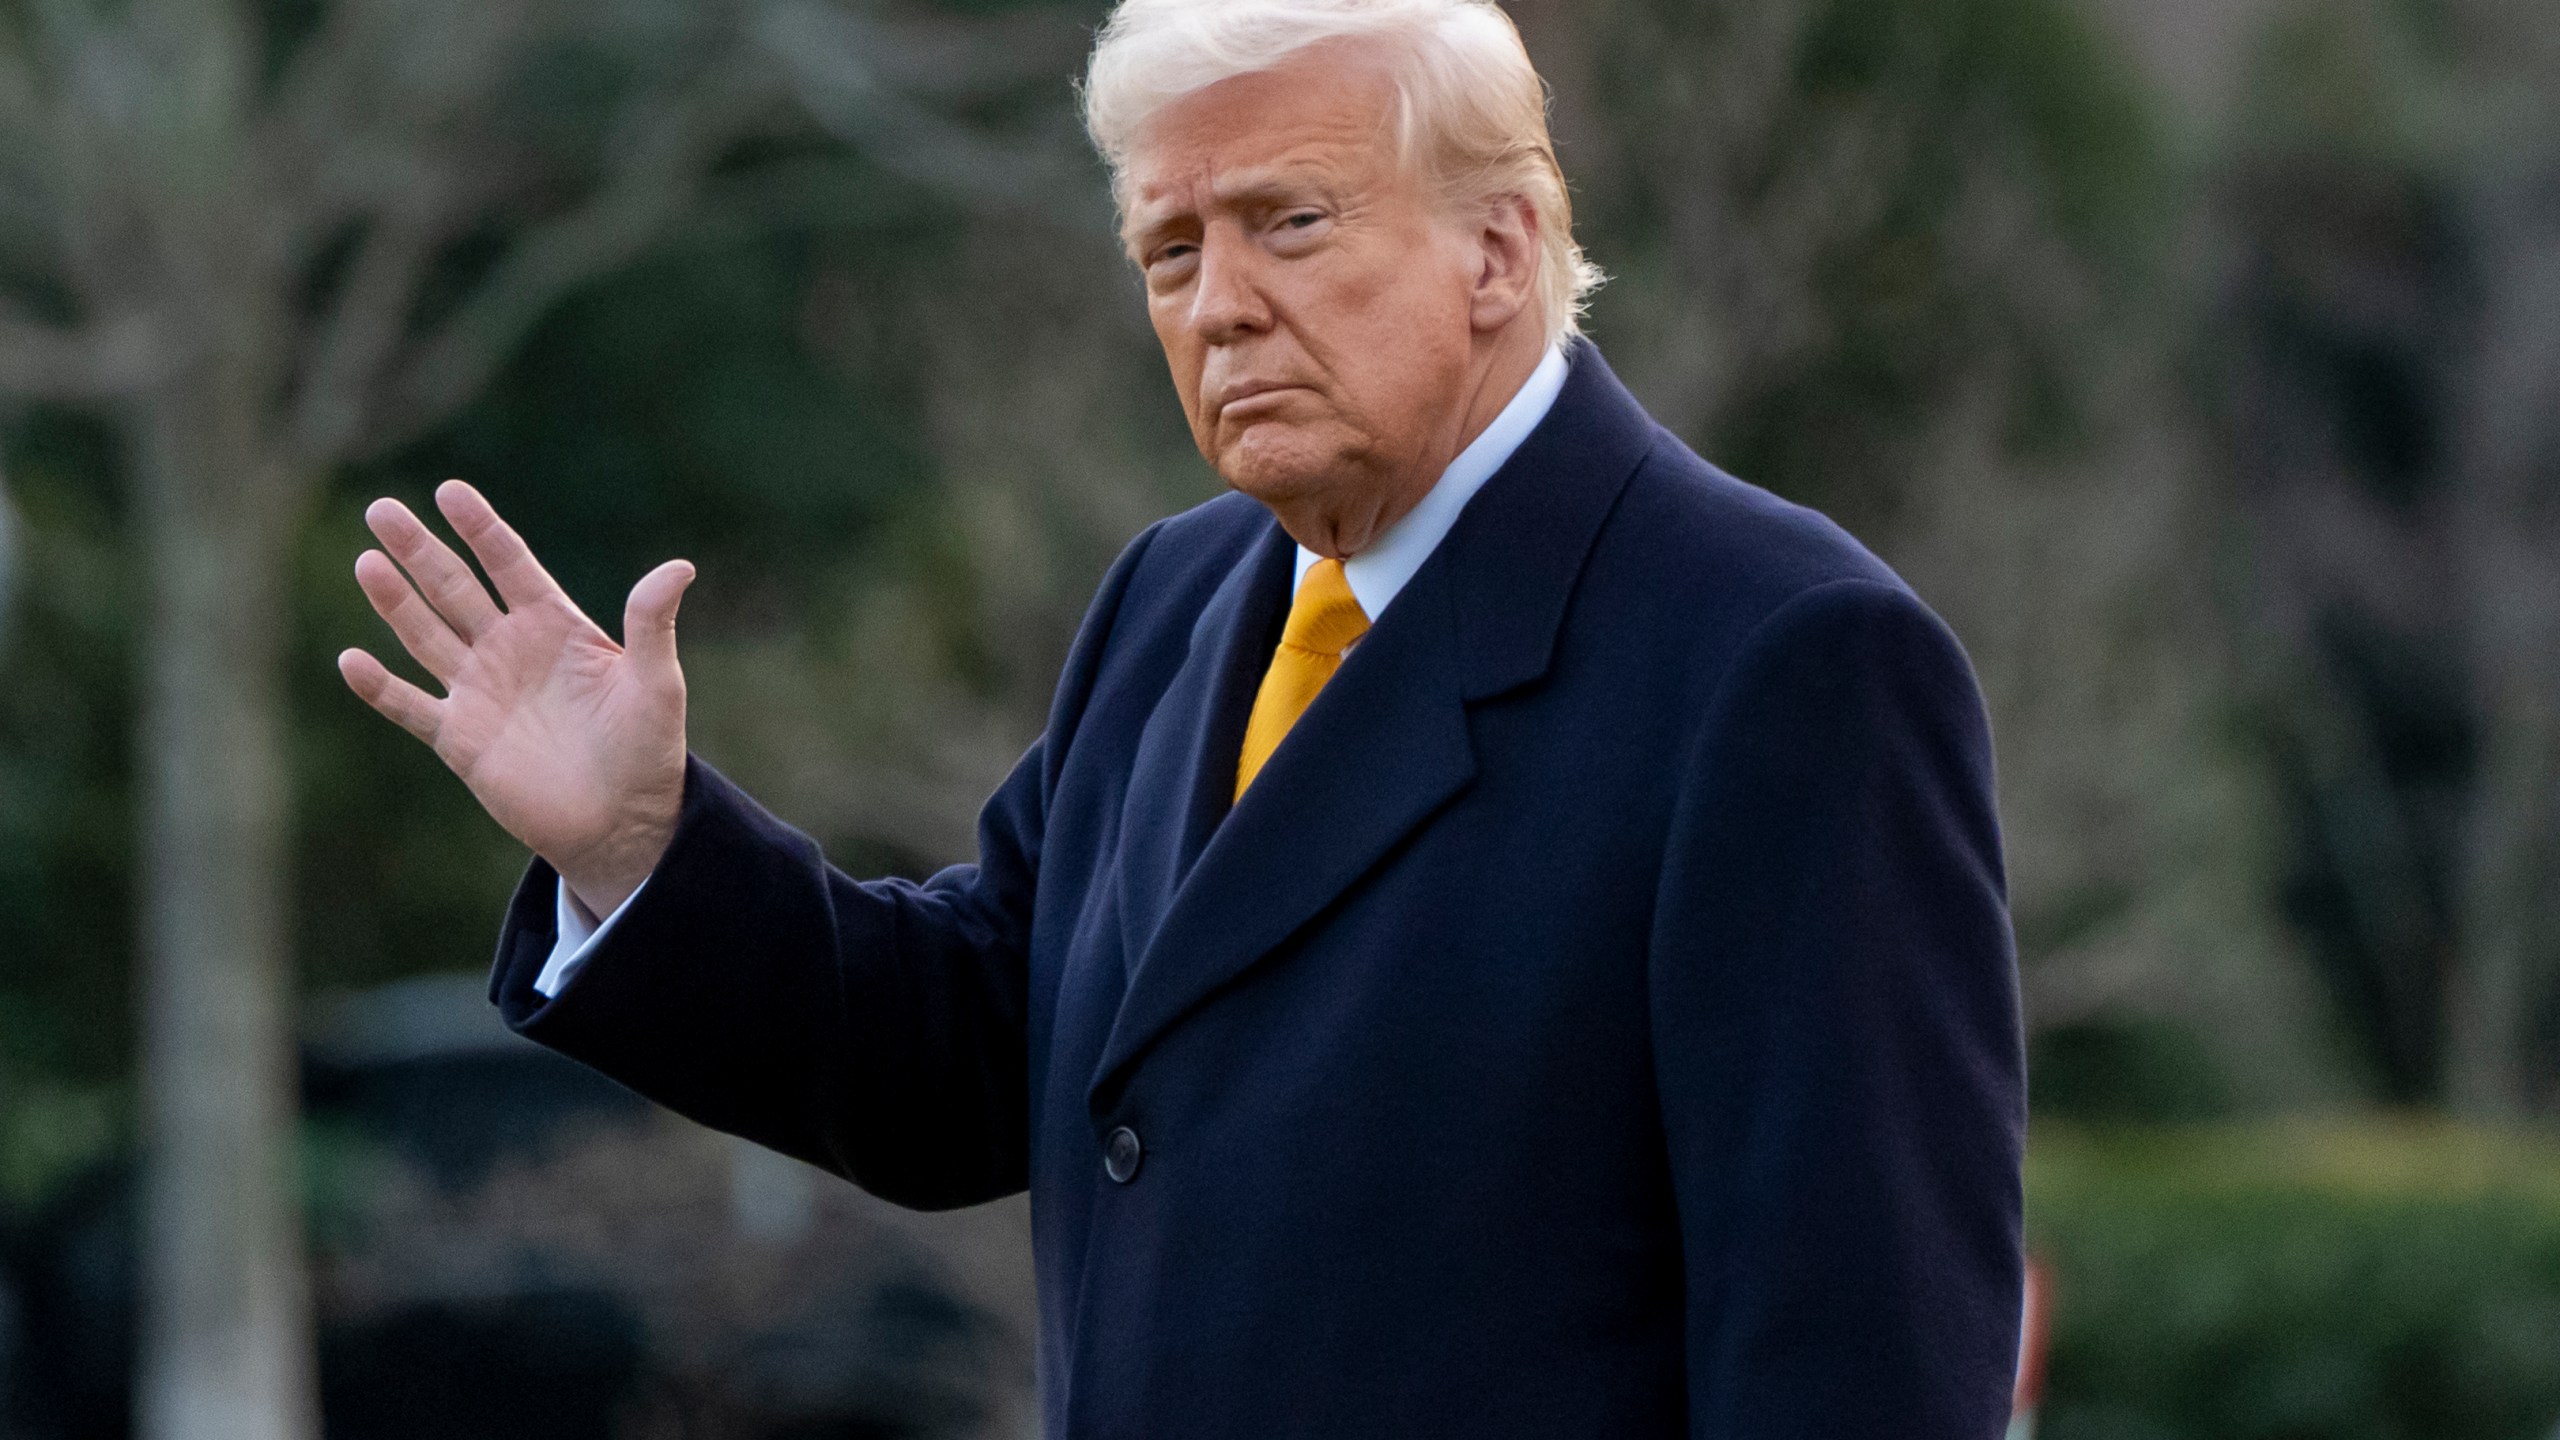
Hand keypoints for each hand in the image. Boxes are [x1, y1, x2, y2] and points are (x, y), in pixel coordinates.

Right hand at [339, 479, 693, 915]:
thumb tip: (681, 566)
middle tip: (381, 510)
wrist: (622, 820)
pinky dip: (380, 686)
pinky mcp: (460, 738)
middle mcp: (509, 649)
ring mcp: (480, 691)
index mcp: (554, 625)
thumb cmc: (647, 747)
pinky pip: (410, 707)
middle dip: (419, 550)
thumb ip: (653, 623)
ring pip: (425, 635)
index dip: (480, 528)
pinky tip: (350, 660)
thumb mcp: (655, 681)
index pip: (509, 563)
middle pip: (454, 588)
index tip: (449, 491)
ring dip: (395, 602)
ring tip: (367, 562)